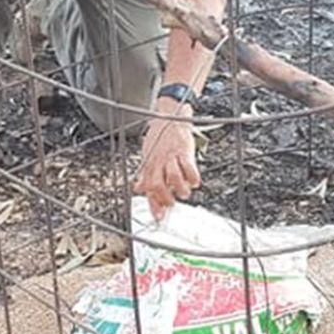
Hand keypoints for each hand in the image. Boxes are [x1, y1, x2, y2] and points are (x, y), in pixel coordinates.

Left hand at [134, 104, 200, 218]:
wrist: (169, 117)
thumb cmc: (159, 137)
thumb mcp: (148, 155)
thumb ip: (146, 174)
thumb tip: (139, 189)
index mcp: (150, 165)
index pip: (149, 188)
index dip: (153, 204)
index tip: (159, 217)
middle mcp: (159, 162)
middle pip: (158, 184)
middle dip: (165, 198)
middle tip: (172, 203)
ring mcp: (171, 156)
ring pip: (173, 176)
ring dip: (179, 188)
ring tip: (184, 193)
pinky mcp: (184, 151)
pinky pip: (188, 166)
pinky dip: (192, 177)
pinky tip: (194, 182)